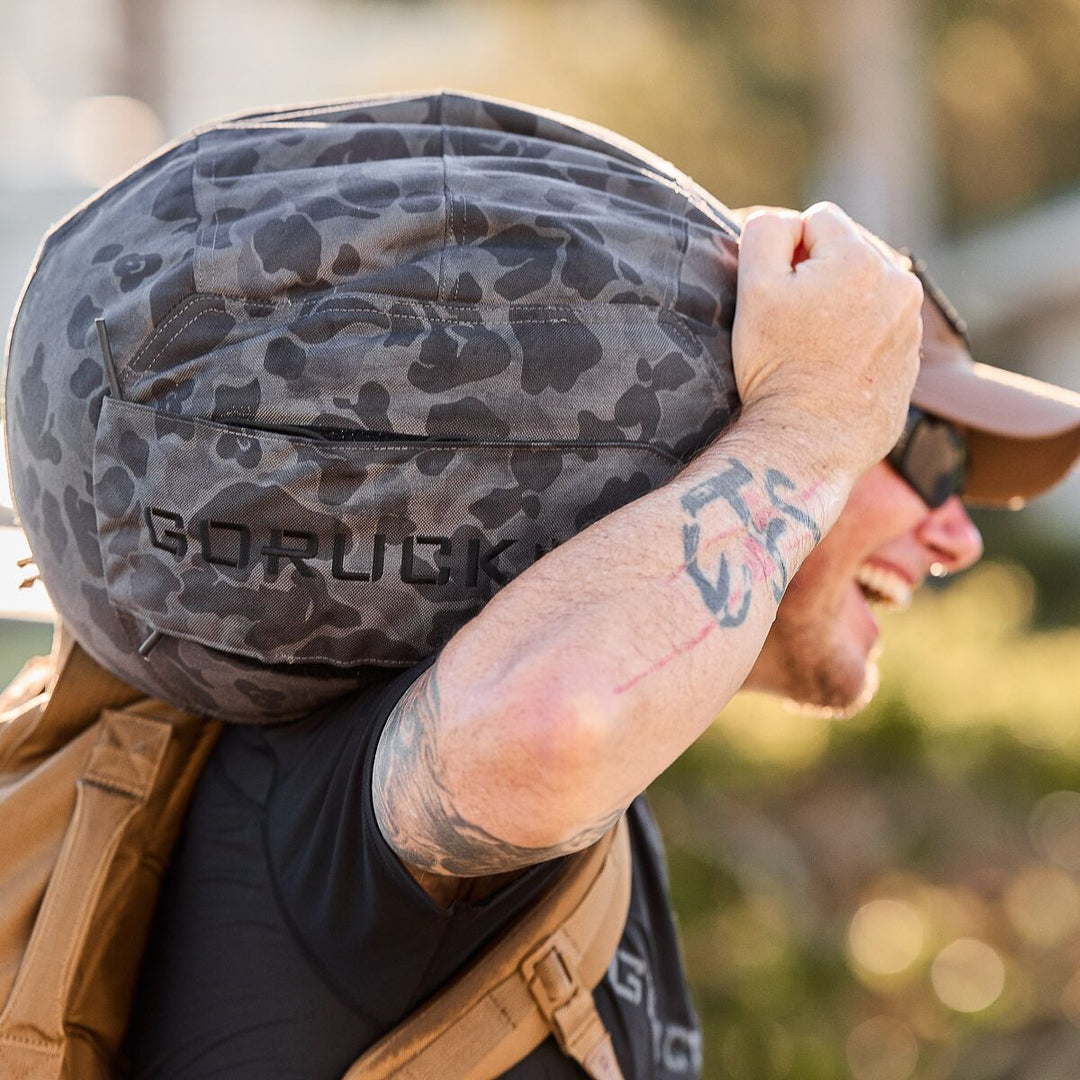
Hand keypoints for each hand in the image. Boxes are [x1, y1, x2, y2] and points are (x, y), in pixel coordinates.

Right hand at [732, 202, 922, 481]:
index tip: (773, 294)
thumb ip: (766, 231)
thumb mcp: (754, 290)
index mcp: (861, 258)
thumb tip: (787, 220)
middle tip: (789, 323)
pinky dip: (857, 335)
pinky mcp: (911, 359)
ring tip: (810, 346)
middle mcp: (898, 283)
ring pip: (866, 287)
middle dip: (817, 273)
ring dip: (839, 302)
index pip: (816, 220)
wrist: (808, 444)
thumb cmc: (776, 368)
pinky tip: (831, 366)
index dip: (785, 252)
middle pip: (848, 250)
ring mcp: (910, 324)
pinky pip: (880, 326)